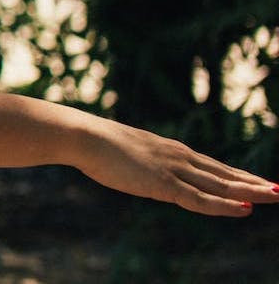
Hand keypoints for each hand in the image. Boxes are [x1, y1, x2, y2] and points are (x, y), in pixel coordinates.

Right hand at [75, 116, 278, 215]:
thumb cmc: (97, 144)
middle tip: (278, 189)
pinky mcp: (164, 183)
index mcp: (171, 150)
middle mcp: (180, 157)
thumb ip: (140, 162)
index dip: (238, 175)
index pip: (213, 166)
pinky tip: (244, 208)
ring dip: (250, 191)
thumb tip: (135, 167)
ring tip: (274, 195)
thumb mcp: (126, 154)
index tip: (258, 181)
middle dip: (253, 182)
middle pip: (224, 174)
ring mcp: (174, 169)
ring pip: (221, 184)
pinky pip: (200, 198)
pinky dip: (224, 204)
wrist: (85, 136)